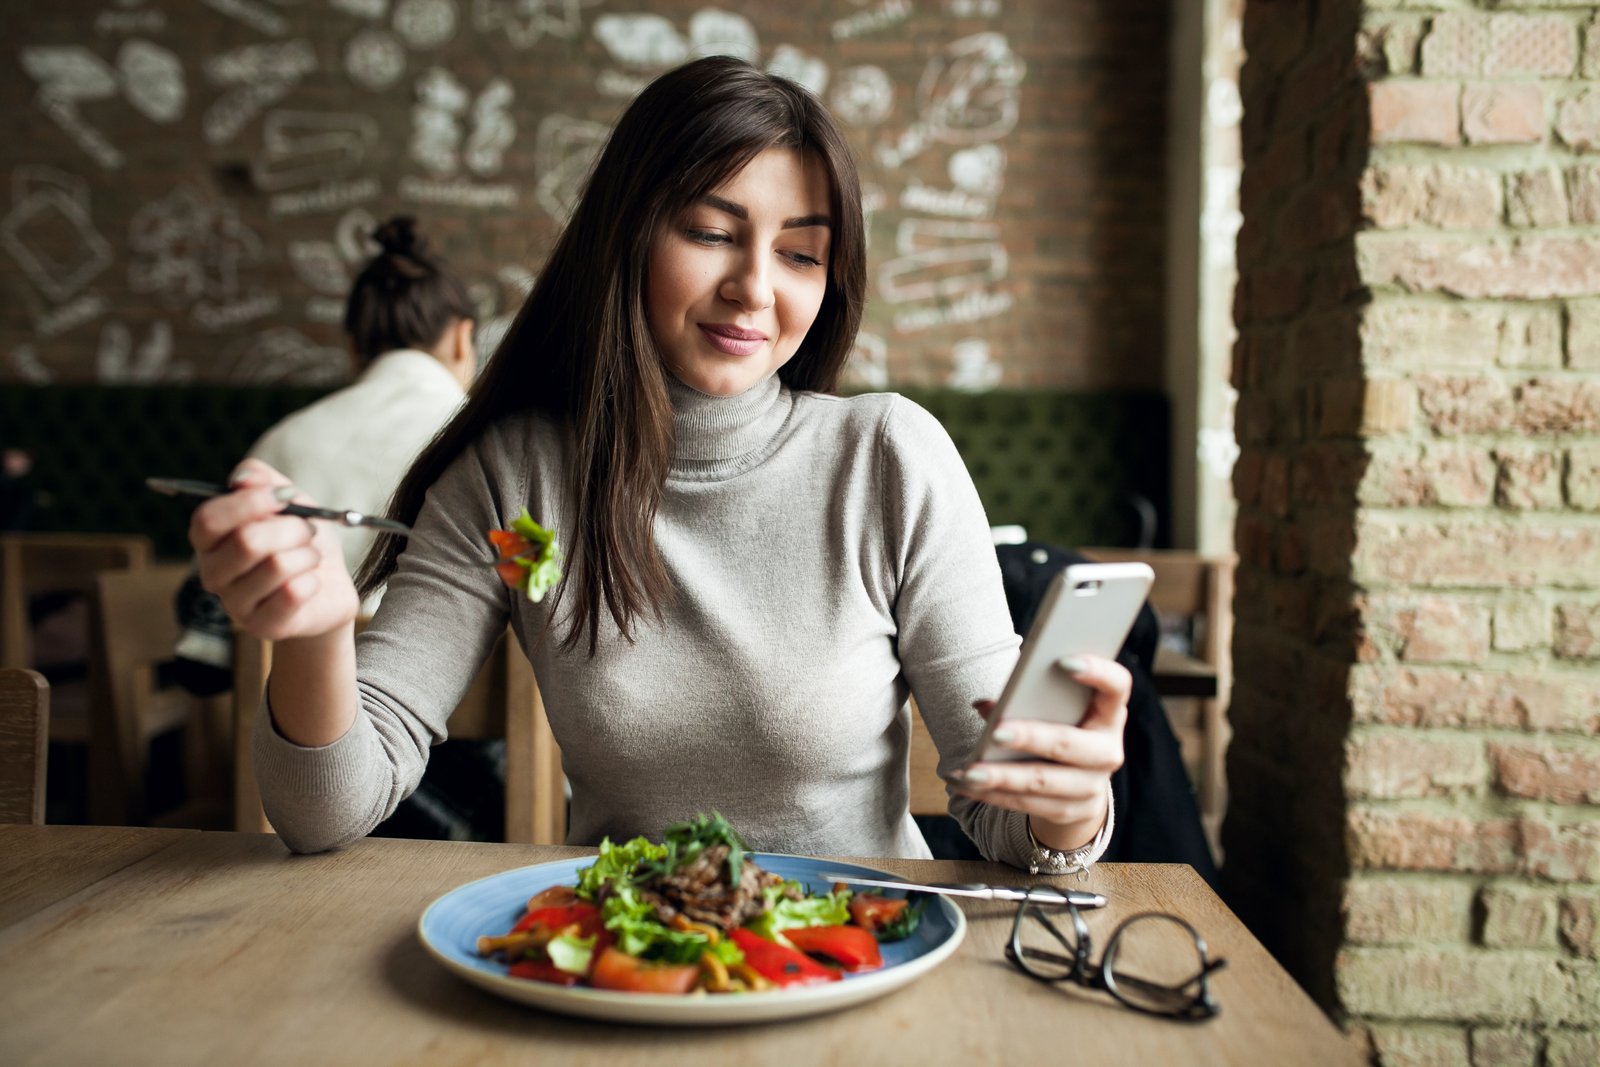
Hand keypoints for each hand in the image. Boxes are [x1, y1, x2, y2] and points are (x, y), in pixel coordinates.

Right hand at [189, 458, 360, 641]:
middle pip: (246, 541)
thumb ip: (260, 479)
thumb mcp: (286, 500)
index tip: (286, 496)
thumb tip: (240, 479)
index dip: (250, 503)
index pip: (208, 519)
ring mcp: (235, 604)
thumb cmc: (300, 538)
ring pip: (276, 566)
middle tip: (308, 530)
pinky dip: (313, 580)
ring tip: (310, 557)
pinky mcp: (263, 626)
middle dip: (291, 528)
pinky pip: (293, 594)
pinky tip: (311, 582)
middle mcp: (212, 573)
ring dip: (307, 554)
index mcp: (208, 540)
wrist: (329, 585)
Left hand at [956, 653, 1129, 850]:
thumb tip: (984, 705)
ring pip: (1043, 781)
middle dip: (1030, 738)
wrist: (1079, 780)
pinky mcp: (1070, 811)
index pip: (1116, 686)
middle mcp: (1107, 751)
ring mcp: (1092, 786)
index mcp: (1109, 713)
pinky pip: (1027, 804)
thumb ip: (1028, 699)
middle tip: (996, 733)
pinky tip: (966, 785)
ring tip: (968, 773)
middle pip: (1069, 743)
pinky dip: (993, 795)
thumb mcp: (1055, 710)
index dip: (1098, 672)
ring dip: (1001, 777)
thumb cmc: (1061, 726)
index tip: (1064, 660)